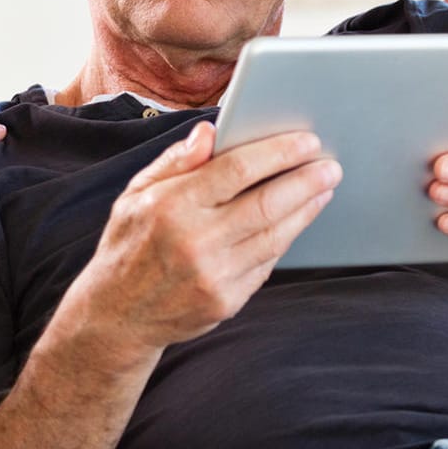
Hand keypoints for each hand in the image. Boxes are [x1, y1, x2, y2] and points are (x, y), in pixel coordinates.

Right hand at [58, 123, 340, 355]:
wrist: (117, 316)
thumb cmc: (129, 245)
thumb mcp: (135, 194)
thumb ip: (175, 161)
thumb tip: (210, 131)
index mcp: (171, 205)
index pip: (237, 170)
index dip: (278, 153)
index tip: (306, 142)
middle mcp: (195, 240)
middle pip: (267, 203)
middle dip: (306, 181)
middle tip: (330, 166)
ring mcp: (214, 275)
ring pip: (275, 236)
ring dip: (306, 210)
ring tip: (322, 190)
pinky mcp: (226, 301)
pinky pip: (266, 264)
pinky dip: (285, 239)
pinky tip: (296, 221)